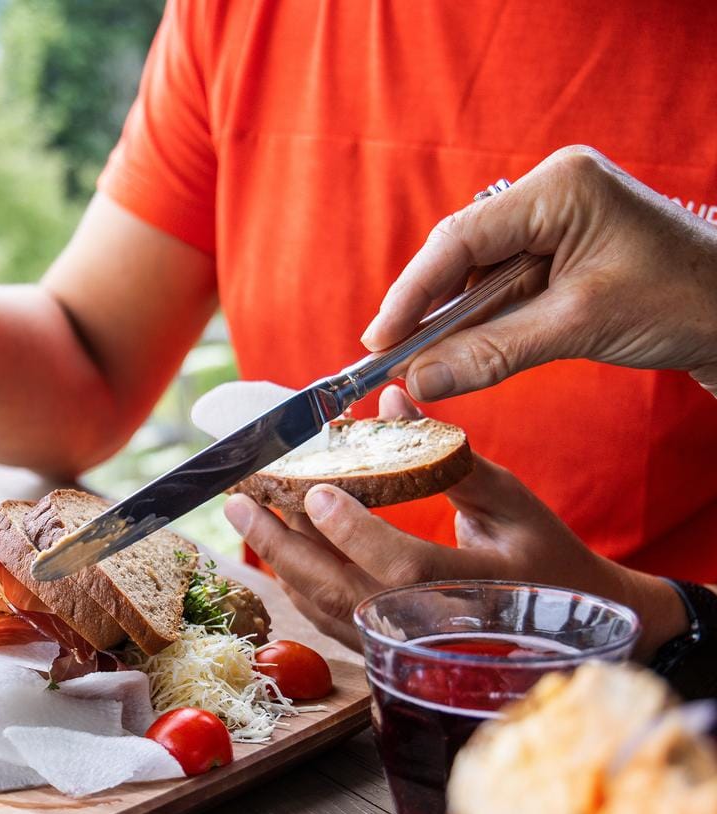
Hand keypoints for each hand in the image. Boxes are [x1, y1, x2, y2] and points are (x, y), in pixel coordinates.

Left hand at [221, 386, 686, 653]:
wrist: (562, 630)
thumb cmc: (542, 556)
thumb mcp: (509, 502)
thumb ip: (448, 456)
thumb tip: (394, 398)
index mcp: (477, 591)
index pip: (404, 566)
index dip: (355, 532)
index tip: (314, 493)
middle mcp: (433, 628)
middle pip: (343, 591)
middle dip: (283, 543)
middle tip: (240, 499)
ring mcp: (405, 647)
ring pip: (325, 607)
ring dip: (279, 559)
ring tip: (244, 514)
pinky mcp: (385, 651)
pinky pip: (328, 619)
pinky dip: (297, 582)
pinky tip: (274, 547)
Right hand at [361, 146, 716, 400]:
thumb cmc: (682, 302)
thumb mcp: (578, 327)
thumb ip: (492, 351)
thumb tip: (421, 378)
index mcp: (559, 187)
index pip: (460, 239)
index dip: (411, 294)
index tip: (379, 343)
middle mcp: (551, 192)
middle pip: (461, 255)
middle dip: (429, 311)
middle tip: (393, 361)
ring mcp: (557, 220)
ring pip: (478, 277)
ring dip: (457, 323)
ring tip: (429, 365)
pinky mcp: (562, 250)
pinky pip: (503, 288)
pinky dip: (483, 324)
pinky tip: (467, 353)